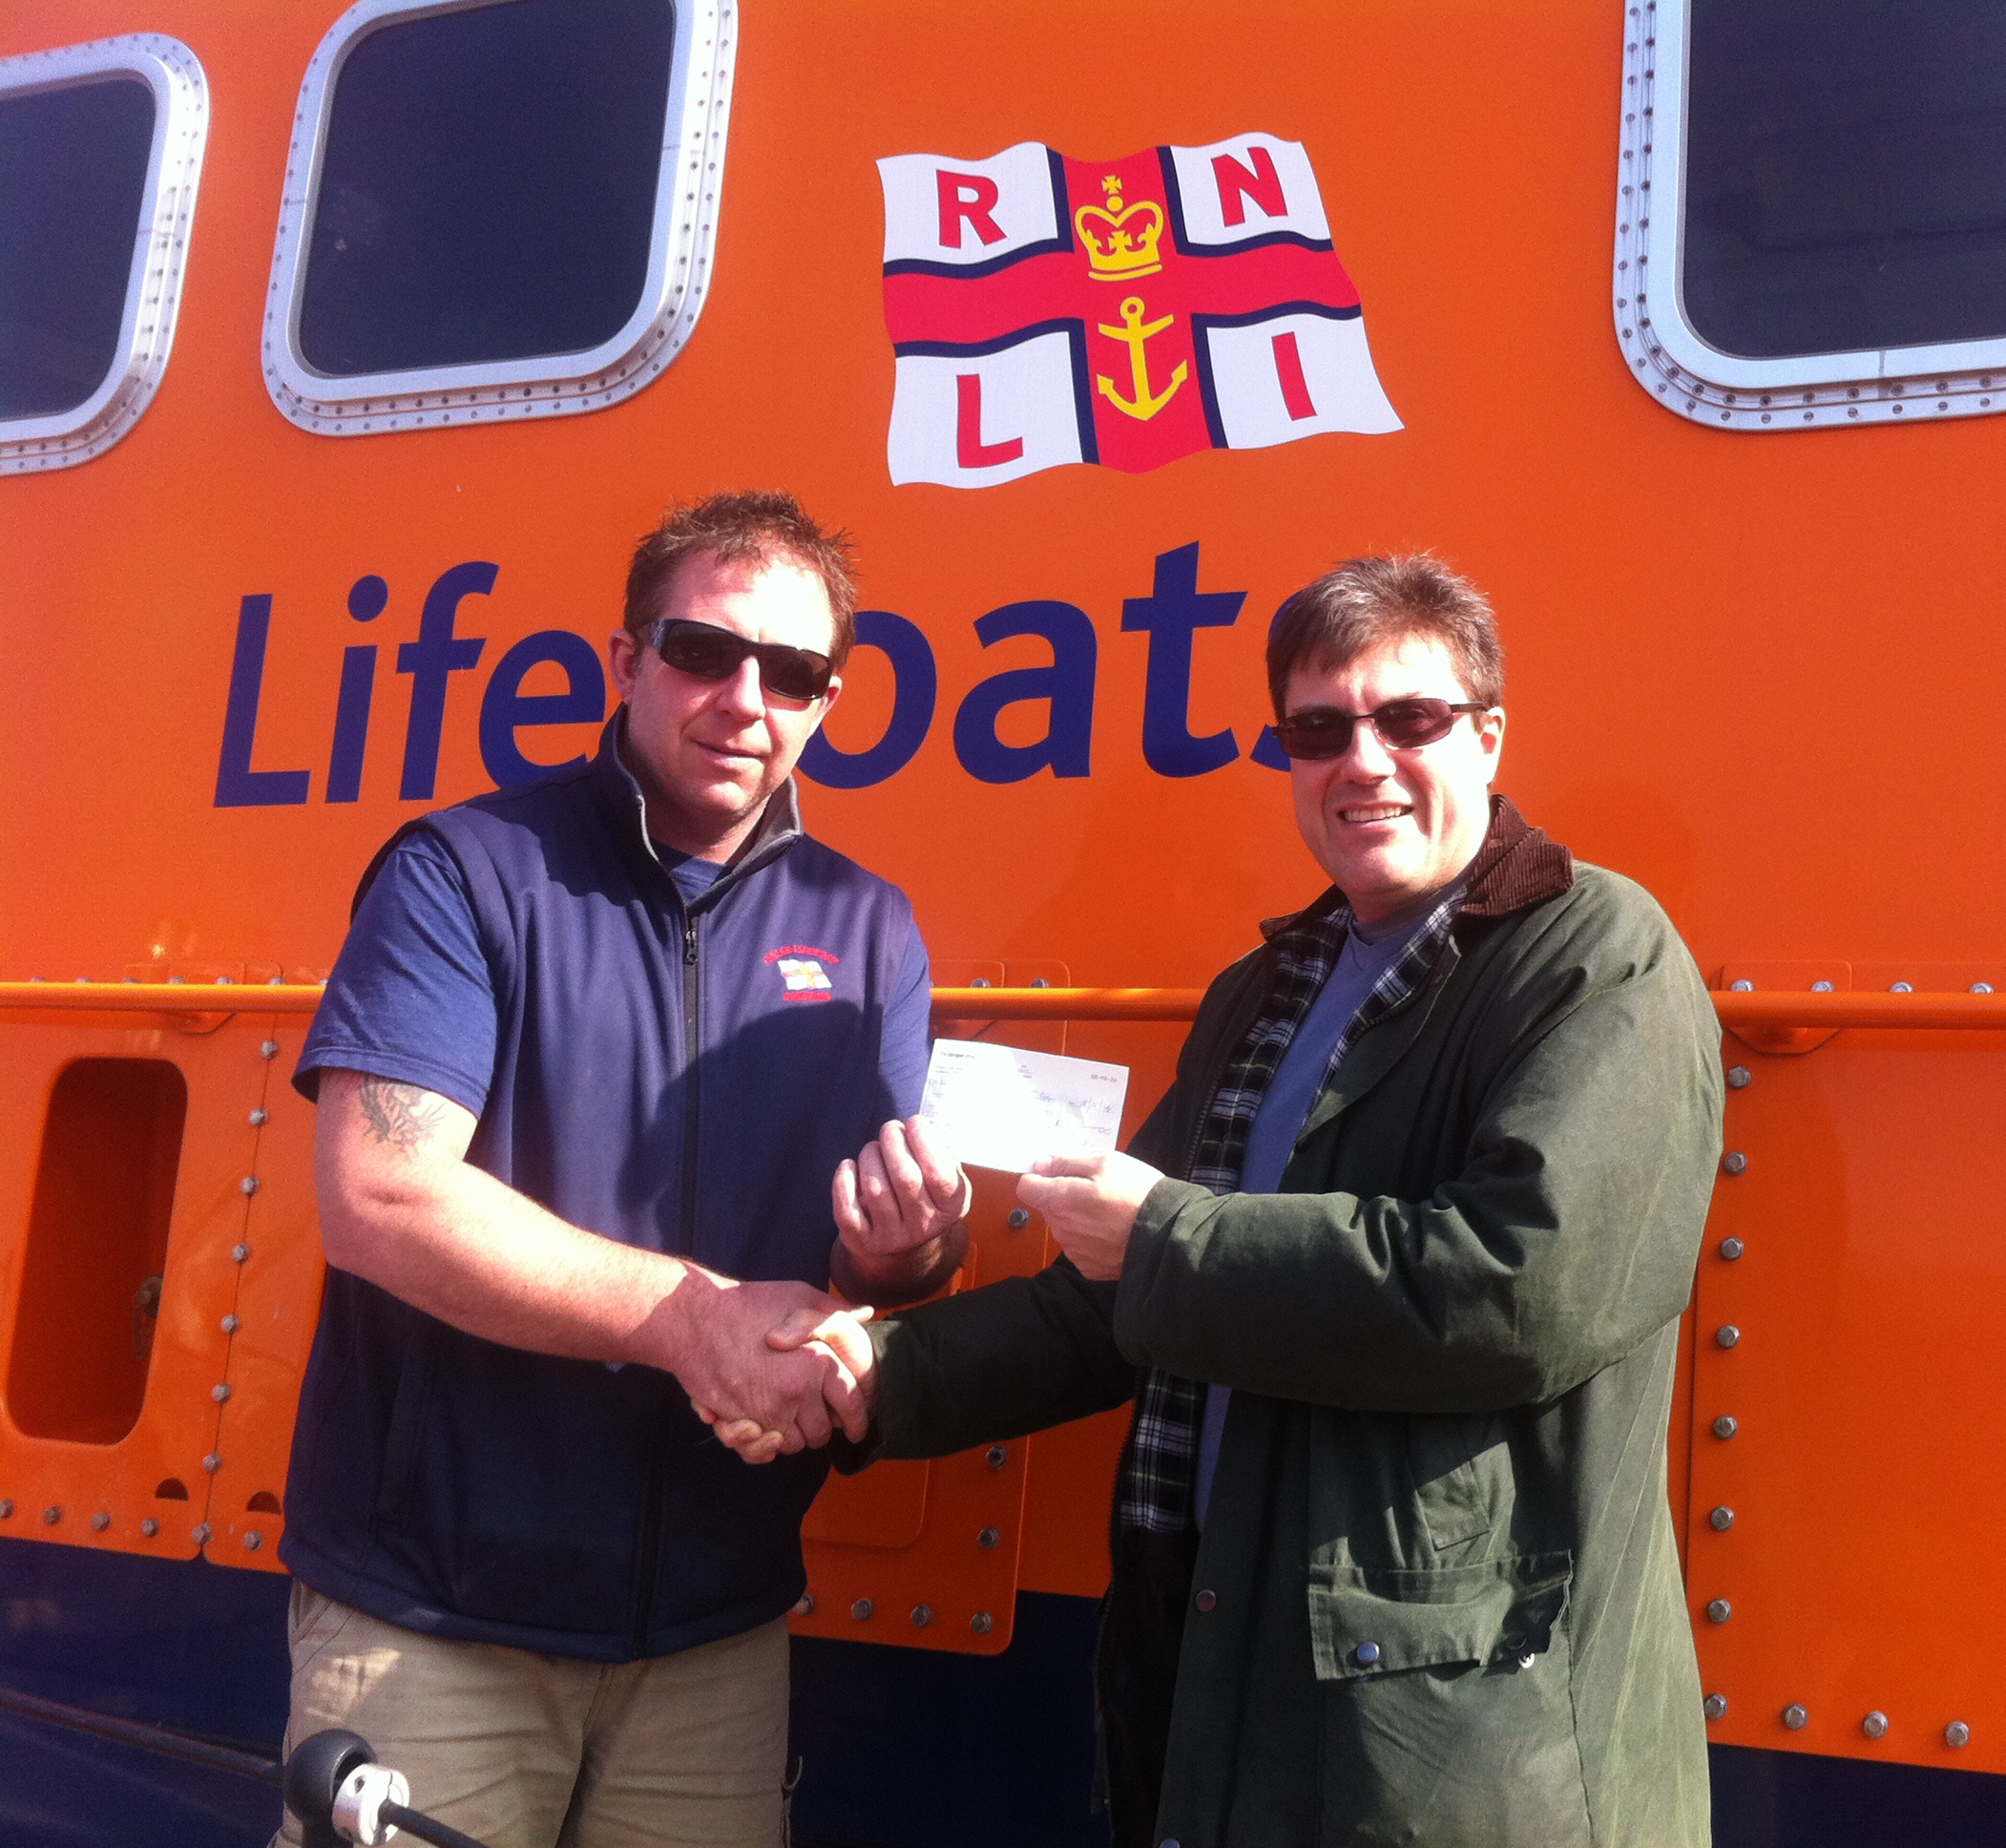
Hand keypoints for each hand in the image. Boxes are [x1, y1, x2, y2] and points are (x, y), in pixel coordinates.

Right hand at [701, 1307, 878, 1464]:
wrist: (693, 1318)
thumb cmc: (747, 1303)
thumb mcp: (798, 1295)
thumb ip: (834, 1312)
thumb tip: (866, 1314)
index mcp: (818, 1362)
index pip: (852, 1404)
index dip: (858, 1419)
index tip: (857, 1427)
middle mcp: (796, 1391)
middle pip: (822, 1431)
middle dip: (822, 1428)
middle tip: (818, 1418)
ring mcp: (766, 1409)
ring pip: (794, 1444)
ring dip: (794, 1435)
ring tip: (790, 1416)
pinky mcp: (739, 1421)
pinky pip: (763, 1448)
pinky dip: (767, 1443)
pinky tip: (767, 1424)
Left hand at [830, 1115, 971, 1299]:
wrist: (904, 1241)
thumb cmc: (924, 1193)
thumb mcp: (944, 1175)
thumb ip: (938, 1151)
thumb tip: (917, 1126)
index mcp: (951, 1207)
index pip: (941, 1176)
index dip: (926, 1143)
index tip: (915, 1121)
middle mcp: (924, 1226)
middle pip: (905, 1178)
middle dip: (894, 1143)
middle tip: (890, 1129)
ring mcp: (892, 1237)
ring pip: (875, 1189)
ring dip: (870, 1157)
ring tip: (873, 1149)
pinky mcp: (862, 1241)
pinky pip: (847, 1211)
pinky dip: (843, 1182)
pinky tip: (848, 1166)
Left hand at [1017, 1151, 1163, 1280]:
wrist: (1168, 1235)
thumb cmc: (1138, 1193)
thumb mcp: (1107, 1162)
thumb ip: (1067, 1162)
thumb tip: (1040, 1164)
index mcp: (1060, 1200)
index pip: (1026, 1187)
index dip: (1040, 1177)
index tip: (1059, 1173)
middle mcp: (1060, 1228)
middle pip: (1048, 1206)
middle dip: (1065, 1197)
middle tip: (1099, 1191)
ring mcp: (1073, 1251)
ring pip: (1065, 1227)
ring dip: (1079, 1219)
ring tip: (1111, 1213)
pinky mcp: (1088, 1268)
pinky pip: (1080, 1247)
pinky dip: (1092, 1240)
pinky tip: (1114, 1234)